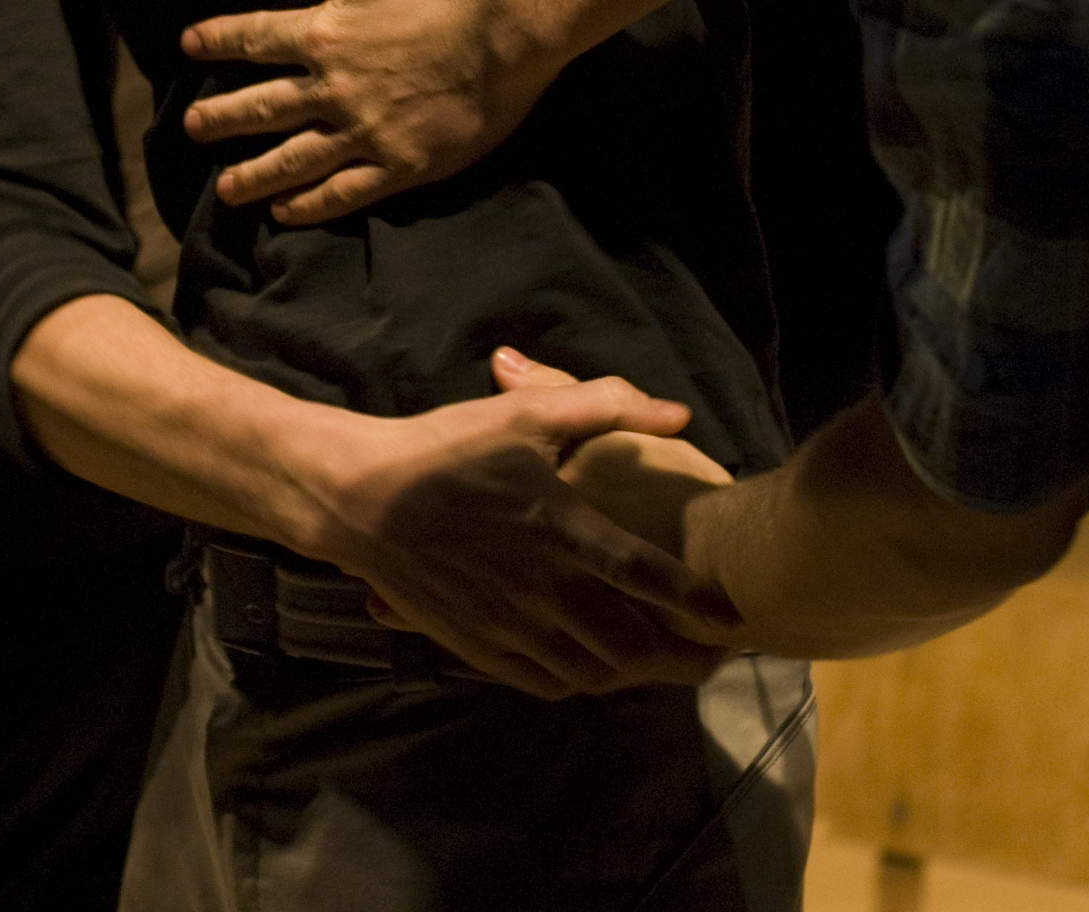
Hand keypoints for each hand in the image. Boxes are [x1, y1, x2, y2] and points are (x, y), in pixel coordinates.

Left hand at [181, 0, 557, 221]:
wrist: (514, 19)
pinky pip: (346, 192)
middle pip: (263, 106)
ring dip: (255, 174)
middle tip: (191, 129)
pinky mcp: (403, 163)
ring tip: (224, 190)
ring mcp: (366, 131)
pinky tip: (287, 213)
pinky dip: (312, 205)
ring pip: (295, 159)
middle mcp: (334, 87)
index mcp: (325, 31)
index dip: (218, 40)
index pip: (255, 38)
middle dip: (222, 117)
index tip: (189, 46)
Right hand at [299, 373, 735, 696]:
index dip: (691, 596)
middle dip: (680, 657)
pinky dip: (581, 682)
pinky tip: (595, 670)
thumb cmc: (443, 449)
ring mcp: (508, 623)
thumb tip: (677, 413)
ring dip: (633, 676)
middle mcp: (540, 586)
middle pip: (628, 641)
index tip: (731, 614)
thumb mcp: (523, 416)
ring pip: (591, 671)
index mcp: (557, 527)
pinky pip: (545, 682)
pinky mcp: (479, 646)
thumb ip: (605, 406)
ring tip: (664, 668)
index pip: (641, 572)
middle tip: (714, 656)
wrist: (358, 499)